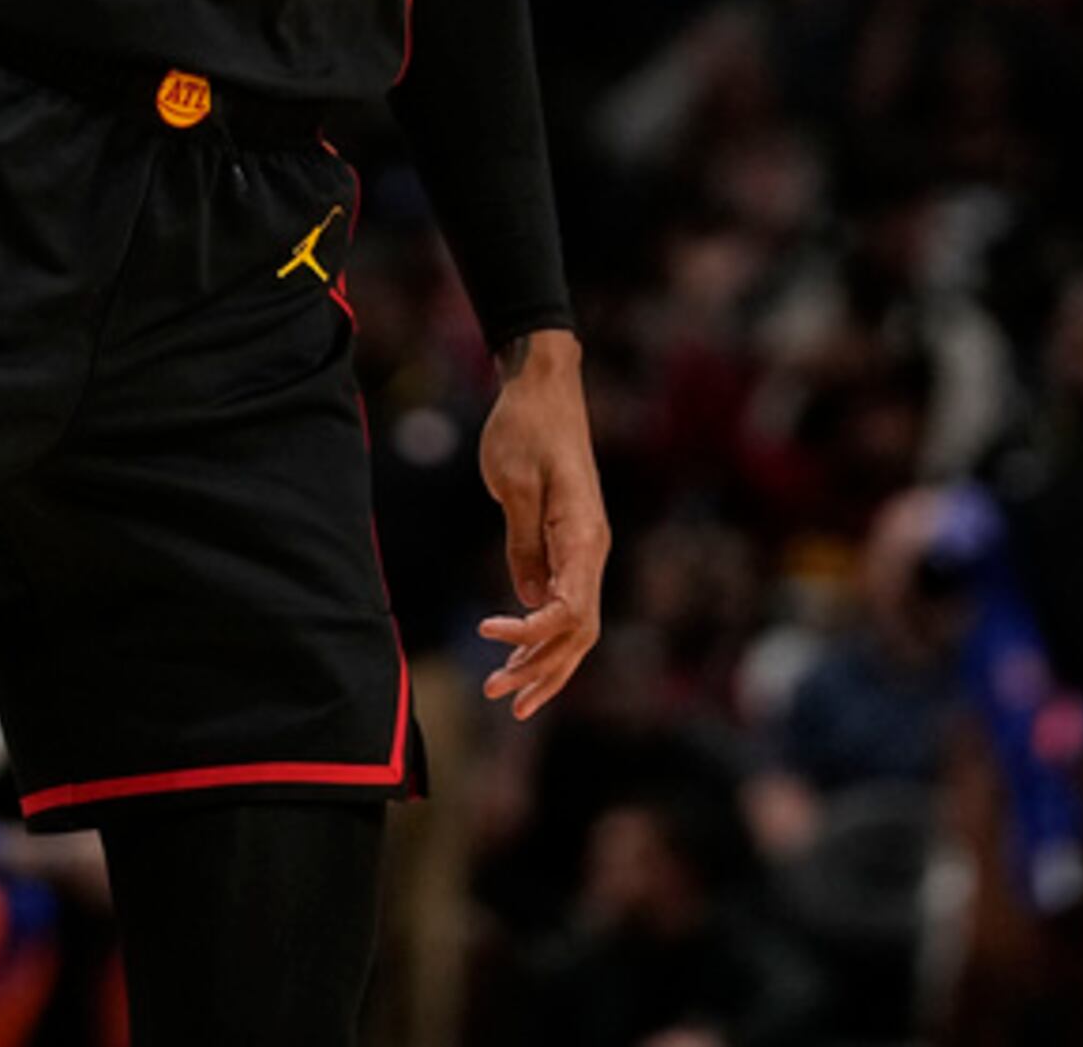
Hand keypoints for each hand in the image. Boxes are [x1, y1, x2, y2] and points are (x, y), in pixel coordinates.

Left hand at [476, 331, 608, 719]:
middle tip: (498, 696)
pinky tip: (518, 655)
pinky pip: (565, 603)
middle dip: (541, 669)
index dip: (532, 634)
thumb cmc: (527, 427)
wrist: (545, 386)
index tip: (489, 633)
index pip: (570, 609)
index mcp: (585, 535)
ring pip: (575, 626)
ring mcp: (584, 549)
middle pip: (578, 632)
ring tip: (507, 694)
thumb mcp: (515, 483)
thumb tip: (529, 598)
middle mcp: (593, 549)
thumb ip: (523, 543)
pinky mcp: (570, 544)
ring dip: (544, 662)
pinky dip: (544, 635)